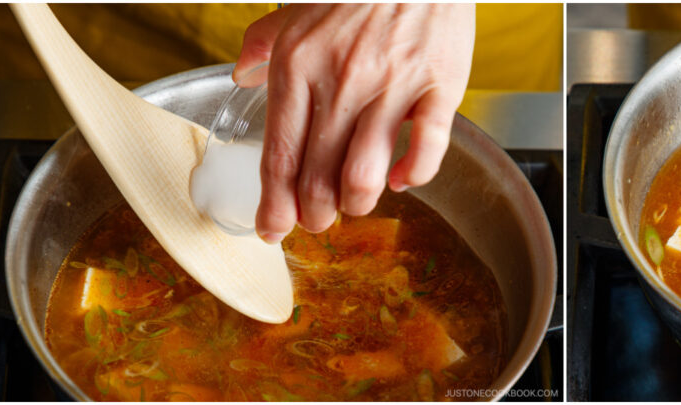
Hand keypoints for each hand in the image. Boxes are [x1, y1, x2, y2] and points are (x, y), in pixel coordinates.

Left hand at [233, 4, 474, 242]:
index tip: (274, 227)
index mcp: (298, 66)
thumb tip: (240, 73)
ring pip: (365, 173)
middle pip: (318, 174)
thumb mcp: (297, 10)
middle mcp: (341, 81)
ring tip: (355, 201)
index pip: (280, 154)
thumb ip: (264, 43)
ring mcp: (393, 86)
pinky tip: (404, 177)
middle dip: (314, 212)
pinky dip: (414, 175)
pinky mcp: (439, 87)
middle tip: (318, 219)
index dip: (275, 202)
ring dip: (357, 201)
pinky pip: (426, 150)